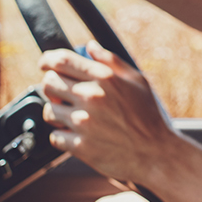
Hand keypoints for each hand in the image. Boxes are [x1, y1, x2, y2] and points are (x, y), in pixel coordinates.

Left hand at [36, 41, 180, 182]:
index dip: (48, 60)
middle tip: (60, 93)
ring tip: (70, 117)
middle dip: (51, 86)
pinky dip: (62, 136)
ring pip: (48, 111)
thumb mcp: (138, 81)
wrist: (156, 154)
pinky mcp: (80, 146)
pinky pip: (55, 137)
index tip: (45, 64)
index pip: (62, 61)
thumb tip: (91, 47)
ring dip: (56, 113)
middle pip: (49, 83)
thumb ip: (112, 61)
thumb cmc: (149, 117)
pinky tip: (76, 135)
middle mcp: (91, 97)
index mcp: (104, 78)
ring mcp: (83, 123)